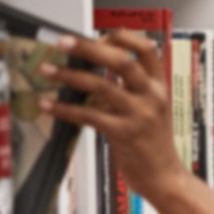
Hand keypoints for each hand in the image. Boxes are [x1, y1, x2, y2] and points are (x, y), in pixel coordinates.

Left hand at [39, 31, 188, 199]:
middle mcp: (152, 96)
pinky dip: (65, 109)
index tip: (98, 37)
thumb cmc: (154, 144)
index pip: (147, 49)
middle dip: (89, 48)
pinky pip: (88, 115)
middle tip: (64, 42)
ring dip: (69, 75)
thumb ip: (128, 91)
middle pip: (122, 60)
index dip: (121, 38)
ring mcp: (139, 114)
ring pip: (101, 85)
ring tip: (48, 70)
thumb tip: (93, 74)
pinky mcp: (123, 133)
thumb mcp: (151, 110)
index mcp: (160, 86)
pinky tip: (49, 106)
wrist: (165, 176)